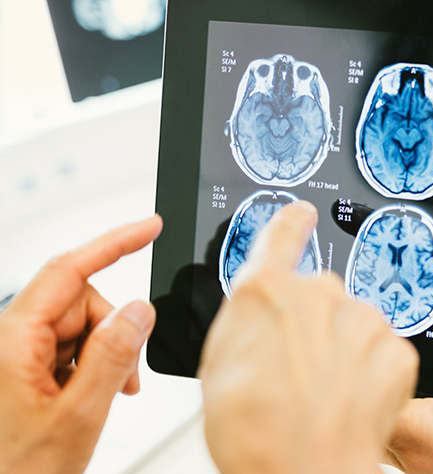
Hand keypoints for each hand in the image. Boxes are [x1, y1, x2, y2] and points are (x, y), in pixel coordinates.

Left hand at [0, 216, 162, 473]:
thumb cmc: (19, 468)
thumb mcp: (79, 415)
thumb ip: (112, 356)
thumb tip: (138, 310)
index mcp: (13, 339)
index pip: (69, 270)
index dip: (114, 243)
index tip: (149, 227)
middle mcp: (11, 338)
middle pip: (81, 301)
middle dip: (113, 329)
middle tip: (124, 376)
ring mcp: (17, 354)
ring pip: (82, 325)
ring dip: (105, 354)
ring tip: (104, 396)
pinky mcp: (25, 369)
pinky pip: (72, 347)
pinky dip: (94, 365)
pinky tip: (91, 396)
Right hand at [199, 201, 419, 473]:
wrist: (304, 469)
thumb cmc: (253, 432)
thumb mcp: (218, 367)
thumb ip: (245, 323)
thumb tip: (259, 314)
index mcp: (265, 291)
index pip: (283, 235)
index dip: (293, 223)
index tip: (304, 214)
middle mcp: (318, 293)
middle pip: (319, 295)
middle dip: (313, 324)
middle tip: (295, 372)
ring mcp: (362, 319)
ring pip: (354, 325)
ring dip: (343, 351)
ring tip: (321, 397)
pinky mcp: (396, 349)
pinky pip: (383, 353)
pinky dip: (371, 375)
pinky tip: (350, 403)